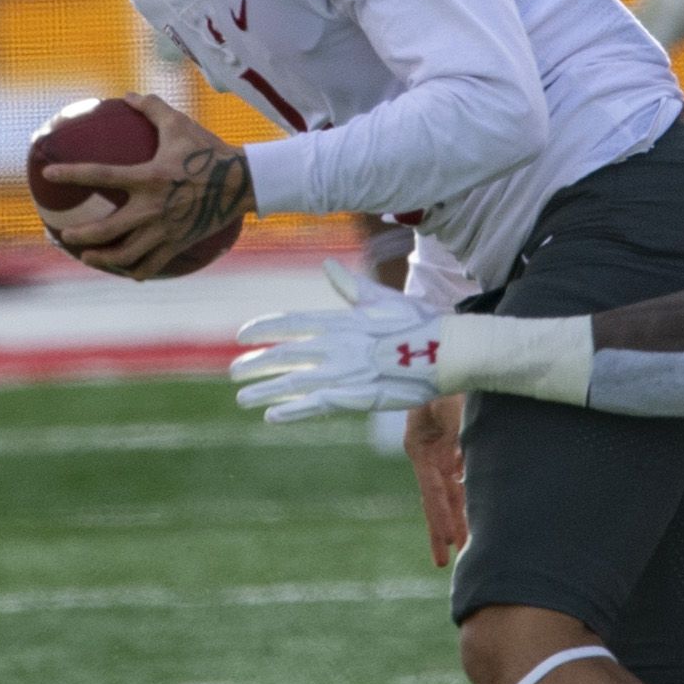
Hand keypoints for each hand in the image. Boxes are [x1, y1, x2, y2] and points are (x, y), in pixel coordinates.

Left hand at [42, 92, 253, 279]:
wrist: (245, 182)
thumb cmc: (211, 151)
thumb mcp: (180, 125)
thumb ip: (152, 108)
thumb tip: (127, 94)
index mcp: (148, 177)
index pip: (101, 175)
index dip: (72, 174)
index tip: (49, 173)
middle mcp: (153, 207)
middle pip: (107, 229)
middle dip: (80, 235)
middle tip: (65, 234)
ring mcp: (167, 229)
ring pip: (127, 253)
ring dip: (104, 258)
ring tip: (89, 258)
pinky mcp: (180, 242)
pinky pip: (154, 263)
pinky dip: (138, 270)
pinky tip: (129, 272)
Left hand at [231, 259, 448, 421]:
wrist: (449, 350)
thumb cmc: (421, 322)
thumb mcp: (384, 298)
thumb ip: (351, 287)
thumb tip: (327, 266)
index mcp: (342, 320)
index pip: (292, 322)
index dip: (264, 328)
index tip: (241, 335)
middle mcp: (337, 345)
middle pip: (286, 355)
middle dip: (257, 363)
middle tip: (235, 371)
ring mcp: (346, 372)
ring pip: (295, 382)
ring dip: (267, 390)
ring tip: (243, 398)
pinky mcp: (359, 396)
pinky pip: (318, 406)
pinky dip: (294, 412)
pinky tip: (273, 416)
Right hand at [405, 394, 468, 567]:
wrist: (449, 357)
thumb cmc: (446, 379)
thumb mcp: (450, 405)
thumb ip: (459, 436)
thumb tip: (464, 471)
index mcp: (419, 446)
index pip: (432, 490)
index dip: (441, 516)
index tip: (449, 541)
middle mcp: (429, 453)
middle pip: (441, 497)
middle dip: (448, 527)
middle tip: (451, 560)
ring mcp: (441, 449)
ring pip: (453, 488)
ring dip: (461, 514)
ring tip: (467, 544)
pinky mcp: (455, 442)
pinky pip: (463, 470)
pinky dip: (471, 490)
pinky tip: (478, 511)